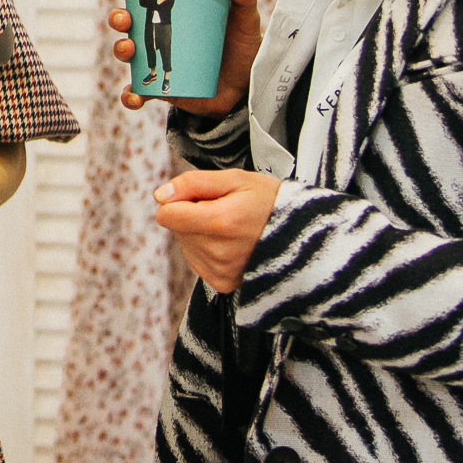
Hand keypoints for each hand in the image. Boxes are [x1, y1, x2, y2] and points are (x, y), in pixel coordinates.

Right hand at [108, 0, 260, 117]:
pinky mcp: (161, 87)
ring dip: (121, 49)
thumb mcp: (246, 23)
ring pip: (128, 53)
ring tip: (128, 49)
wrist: (246, 90)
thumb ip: (245, 1)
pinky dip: (131, 95)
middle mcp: (160, 34)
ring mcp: (158, 61)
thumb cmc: (242, 50)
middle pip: (129, 21)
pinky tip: (134, 96)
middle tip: (124, 19)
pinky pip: (139, 92)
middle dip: (119, 18)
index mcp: (175, 12)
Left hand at [153, 169, 281, 292]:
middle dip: (192, 214)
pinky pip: (196, 260)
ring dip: (200, 232)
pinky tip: (231, 242)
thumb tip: (160, 195)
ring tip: (232, 226)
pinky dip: (207, 249)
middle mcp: (218, 252)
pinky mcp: (223, 283)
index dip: (179, 200)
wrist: (302, 235)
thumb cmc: (270, 202)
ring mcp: (221, 271)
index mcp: (221, 222)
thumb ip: (193, 183)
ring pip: (185, 244)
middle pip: (176, 228)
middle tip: (225, 209)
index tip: (203, 196)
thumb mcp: (235, 179)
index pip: (166, 215)